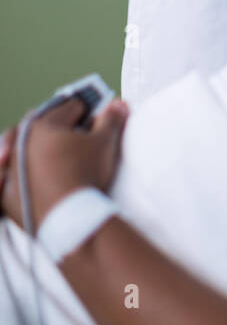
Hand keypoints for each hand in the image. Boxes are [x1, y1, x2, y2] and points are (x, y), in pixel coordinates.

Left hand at [0, 96, 127, 231]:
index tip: (96, 117)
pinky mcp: (8, 193)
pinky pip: (8, 177)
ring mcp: (12, 168)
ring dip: (31, 144)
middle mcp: (22, 141)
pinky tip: (25, 173)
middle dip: (57, 123)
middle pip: (41, 123)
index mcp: (44, 124)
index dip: (87, 111)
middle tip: (74, 129)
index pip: (70, 108)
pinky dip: (15, 173)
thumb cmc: (86, 175)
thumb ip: (111, 119)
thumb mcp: (105, 143)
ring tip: (47, 148)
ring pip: (19, 147)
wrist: (69, 219)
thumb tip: (118, 105)